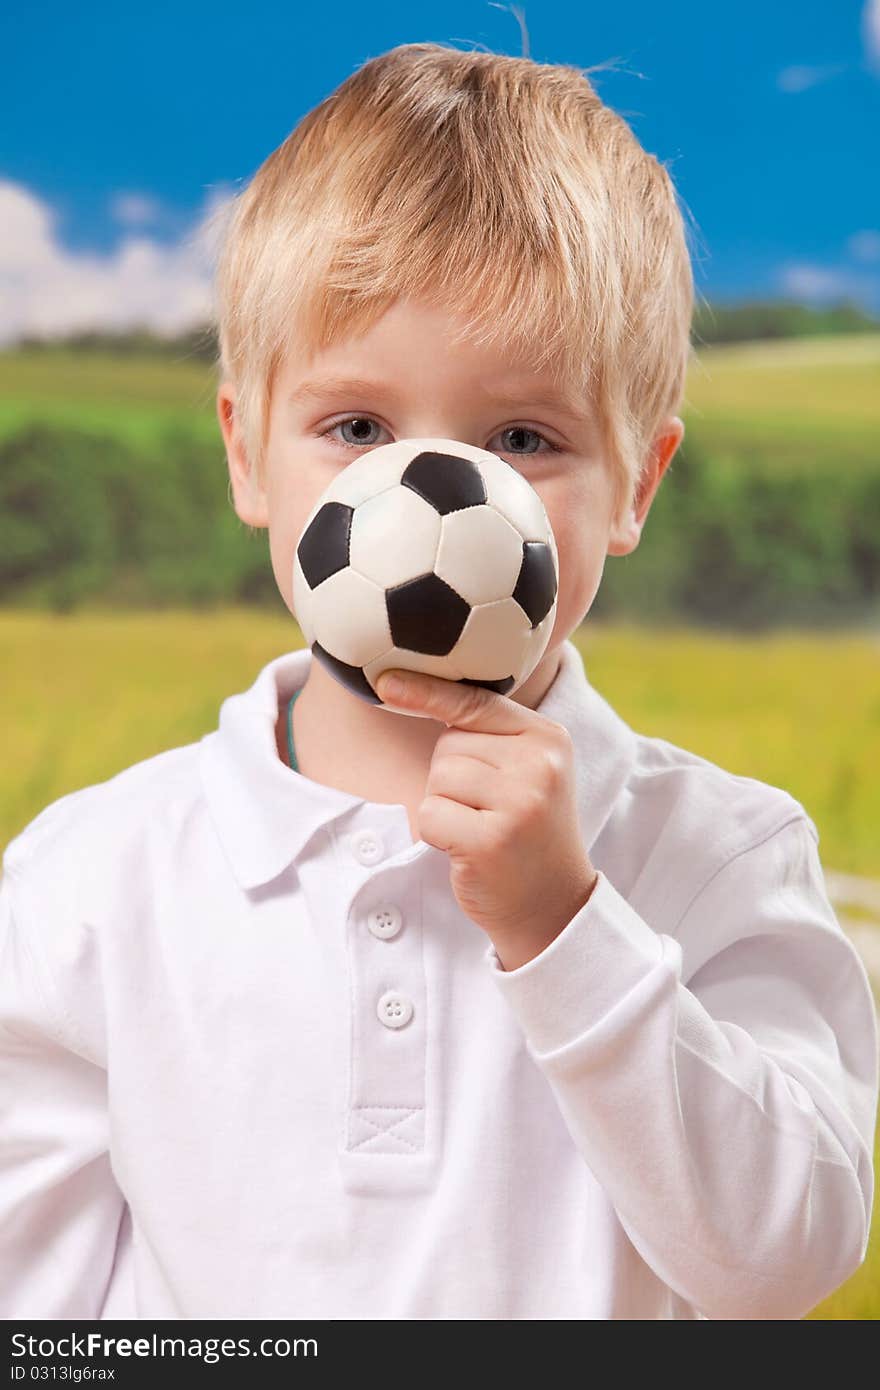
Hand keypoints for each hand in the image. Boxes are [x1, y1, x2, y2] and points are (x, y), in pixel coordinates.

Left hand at [374, 668, 598, 969]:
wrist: (553, 905)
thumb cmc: (524, 831)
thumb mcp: (526, 772)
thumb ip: (488, 734)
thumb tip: (408, 687)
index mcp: (548, 738)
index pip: (476, 702)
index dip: (428, 691)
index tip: (386, 681)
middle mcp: (539, 765)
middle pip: (449, 744)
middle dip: (451, 777)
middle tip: (488, 812)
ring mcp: (519, 803)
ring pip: (437, 777)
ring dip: (445, 806)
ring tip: (482, 829)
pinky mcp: (491, 840)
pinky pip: (430, 813)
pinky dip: (438, 834)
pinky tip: (470, 850)